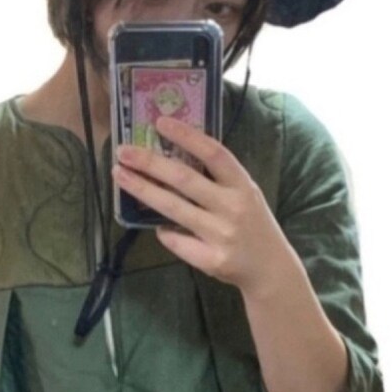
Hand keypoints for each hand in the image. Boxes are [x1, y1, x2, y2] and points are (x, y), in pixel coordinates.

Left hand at [111, 115, 296, 297]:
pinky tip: (160, 226)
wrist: (271, 269)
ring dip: (142, 189)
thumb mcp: (246, 194)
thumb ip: (218, 179)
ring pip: (172, 208)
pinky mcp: (211, 260)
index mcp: (243, 186)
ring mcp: (221, 235)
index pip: (214, 153)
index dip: (187, 136)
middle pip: (184, 178)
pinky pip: (176, 240)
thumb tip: (173, 157)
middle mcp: (233, 208)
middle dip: (149, 162)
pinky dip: (163, 231)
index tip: (160, 122)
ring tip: (120, 175)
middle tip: (123, 151)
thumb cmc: (253, 225)